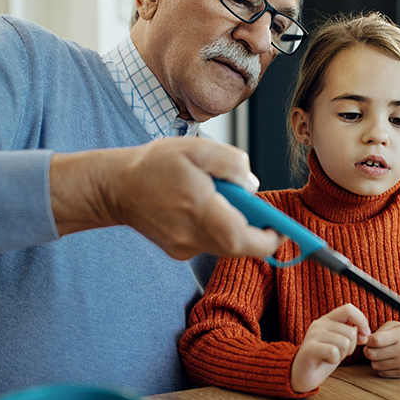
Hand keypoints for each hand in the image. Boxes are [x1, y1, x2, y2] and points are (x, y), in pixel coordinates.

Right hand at [48, 137, 284, 260]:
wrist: (115, 187)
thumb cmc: (156, 164)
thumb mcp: (197, 148)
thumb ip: (231, 162)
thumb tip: (252, 186)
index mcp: (199, 208)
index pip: (242, 239)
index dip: (269, 238)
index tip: (283, 230)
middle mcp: (191, 235)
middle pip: (238, 247)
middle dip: (257, 233)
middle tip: (264, 216)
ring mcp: (183, 247)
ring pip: (225, 246)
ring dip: (236, 227)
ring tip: (220, 199)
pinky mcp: (178, 251)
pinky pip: (210, 243)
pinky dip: (217, 228)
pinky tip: (201, 207)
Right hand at [291, 304, 370, 392]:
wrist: (302, 375)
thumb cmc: (322, 359)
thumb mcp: (340, 345)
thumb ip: (352, 336)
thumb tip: (366, 334)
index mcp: (327, 319)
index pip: (348, 309)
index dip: (361, 320)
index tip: (365, 335)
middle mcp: (319, 323)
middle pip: (351, 332)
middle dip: (351, 347)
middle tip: (338, 353)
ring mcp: (313, 334)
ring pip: (345, 342)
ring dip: (342, 354)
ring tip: (330, 357)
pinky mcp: (309, 348)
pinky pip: (334, 352)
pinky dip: (334, 360)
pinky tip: (325, 361)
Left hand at [362, 321, 399, 377]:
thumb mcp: (393, 326)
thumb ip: (378, 331)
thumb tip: (362, 339)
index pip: (375, 341)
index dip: (368, 340)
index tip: (369, 340)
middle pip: (372, 354)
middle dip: (368, 350)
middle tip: (372, 347)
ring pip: (375, 365)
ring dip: (374, 360)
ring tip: (381, 353)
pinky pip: (381, 373)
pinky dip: (381, 367)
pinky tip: (387, 360)